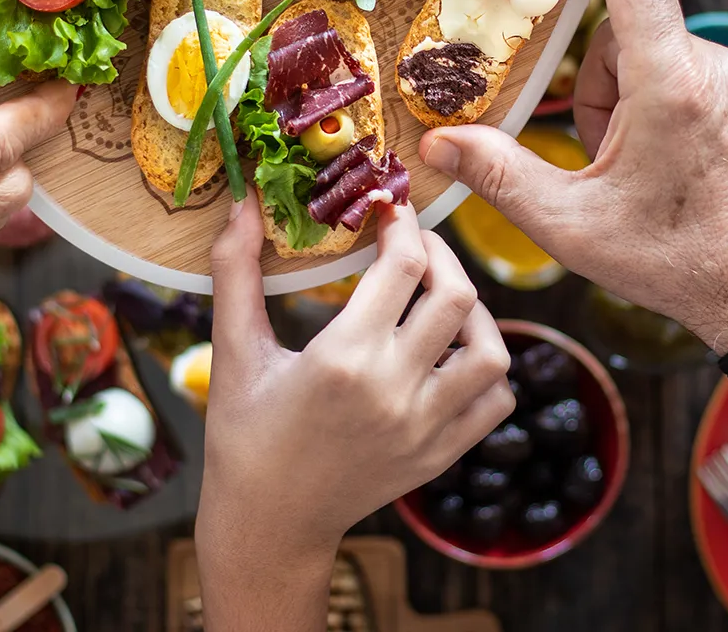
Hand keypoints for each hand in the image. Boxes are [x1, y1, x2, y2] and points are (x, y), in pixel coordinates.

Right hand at [197, 201, 510, 626]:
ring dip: (474, 311)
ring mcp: (424, 429)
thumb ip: (235, 272)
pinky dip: (487, 369)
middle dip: (439, 253)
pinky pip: (495, 401)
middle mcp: (393, 392)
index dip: (402, 222)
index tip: (388, 207)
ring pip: (491, 349)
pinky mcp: (441, 455)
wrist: (269, 525)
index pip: (402, 265)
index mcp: (342, 359)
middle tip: (413, 244)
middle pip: (456, 296)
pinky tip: (452, 352)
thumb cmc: (243, 435)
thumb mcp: (232, 351)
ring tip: (440, 297)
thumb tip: (241, 203)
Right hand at [419, 0, 727, 353]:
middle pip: (635, 41)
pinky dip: (688, 109)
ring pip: (672, 61)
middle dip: (606, 90)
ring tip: (654, 175)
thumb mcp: (575, 227)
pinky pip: (712, 78)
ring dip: (646, 103)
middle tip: (609, 164)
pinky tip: (693, 168)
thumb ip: (501, 176)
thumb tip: (437, 143)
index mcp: (673, 84)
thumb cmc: (679, 263)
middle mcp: (724, 65)